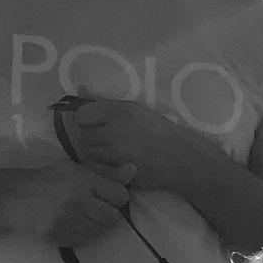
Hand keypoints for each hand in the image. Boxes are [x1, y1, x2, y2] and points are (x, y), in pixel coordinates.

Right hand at [0, 165, 129, 245]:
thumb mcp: (75, 169)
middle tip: (93, 207)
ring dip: (95, 224)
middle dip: (106, 212)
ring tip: (80, 215)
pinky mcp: (61, 237)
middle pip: (113, 216)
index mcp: (83, 181)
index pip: (121, 195)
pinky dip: (82, 234)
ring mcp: (69, 221)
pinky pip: (85, 240)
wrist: (14, 199)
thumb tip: (133, 170)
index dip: (116, 196)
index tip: (106, 195)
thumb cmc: (47, 180)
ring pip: (101, 230)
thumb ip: (106, 173)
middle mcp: (79, 201)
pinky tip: (71, 223)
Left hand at [59, 96, 199, 192]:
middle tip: (109, 141)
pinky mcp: (121, 174)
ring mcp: (118, 156)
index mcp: (120, 112)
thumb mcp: (134, 109)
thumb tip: (80, 88)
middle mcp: (116, 132)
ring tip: (114, 154)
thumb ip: (105, 100)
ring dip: (98, 155)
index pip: (81, 115)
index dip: (88, 120)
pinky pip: (100, 171)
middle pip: (85, 136)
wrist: (183, 158)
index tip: (97, 123)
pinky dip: (105, 169)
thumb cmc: (159, 130)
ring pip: (91, 155)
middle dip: (94, 138)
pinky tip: (117, 166)